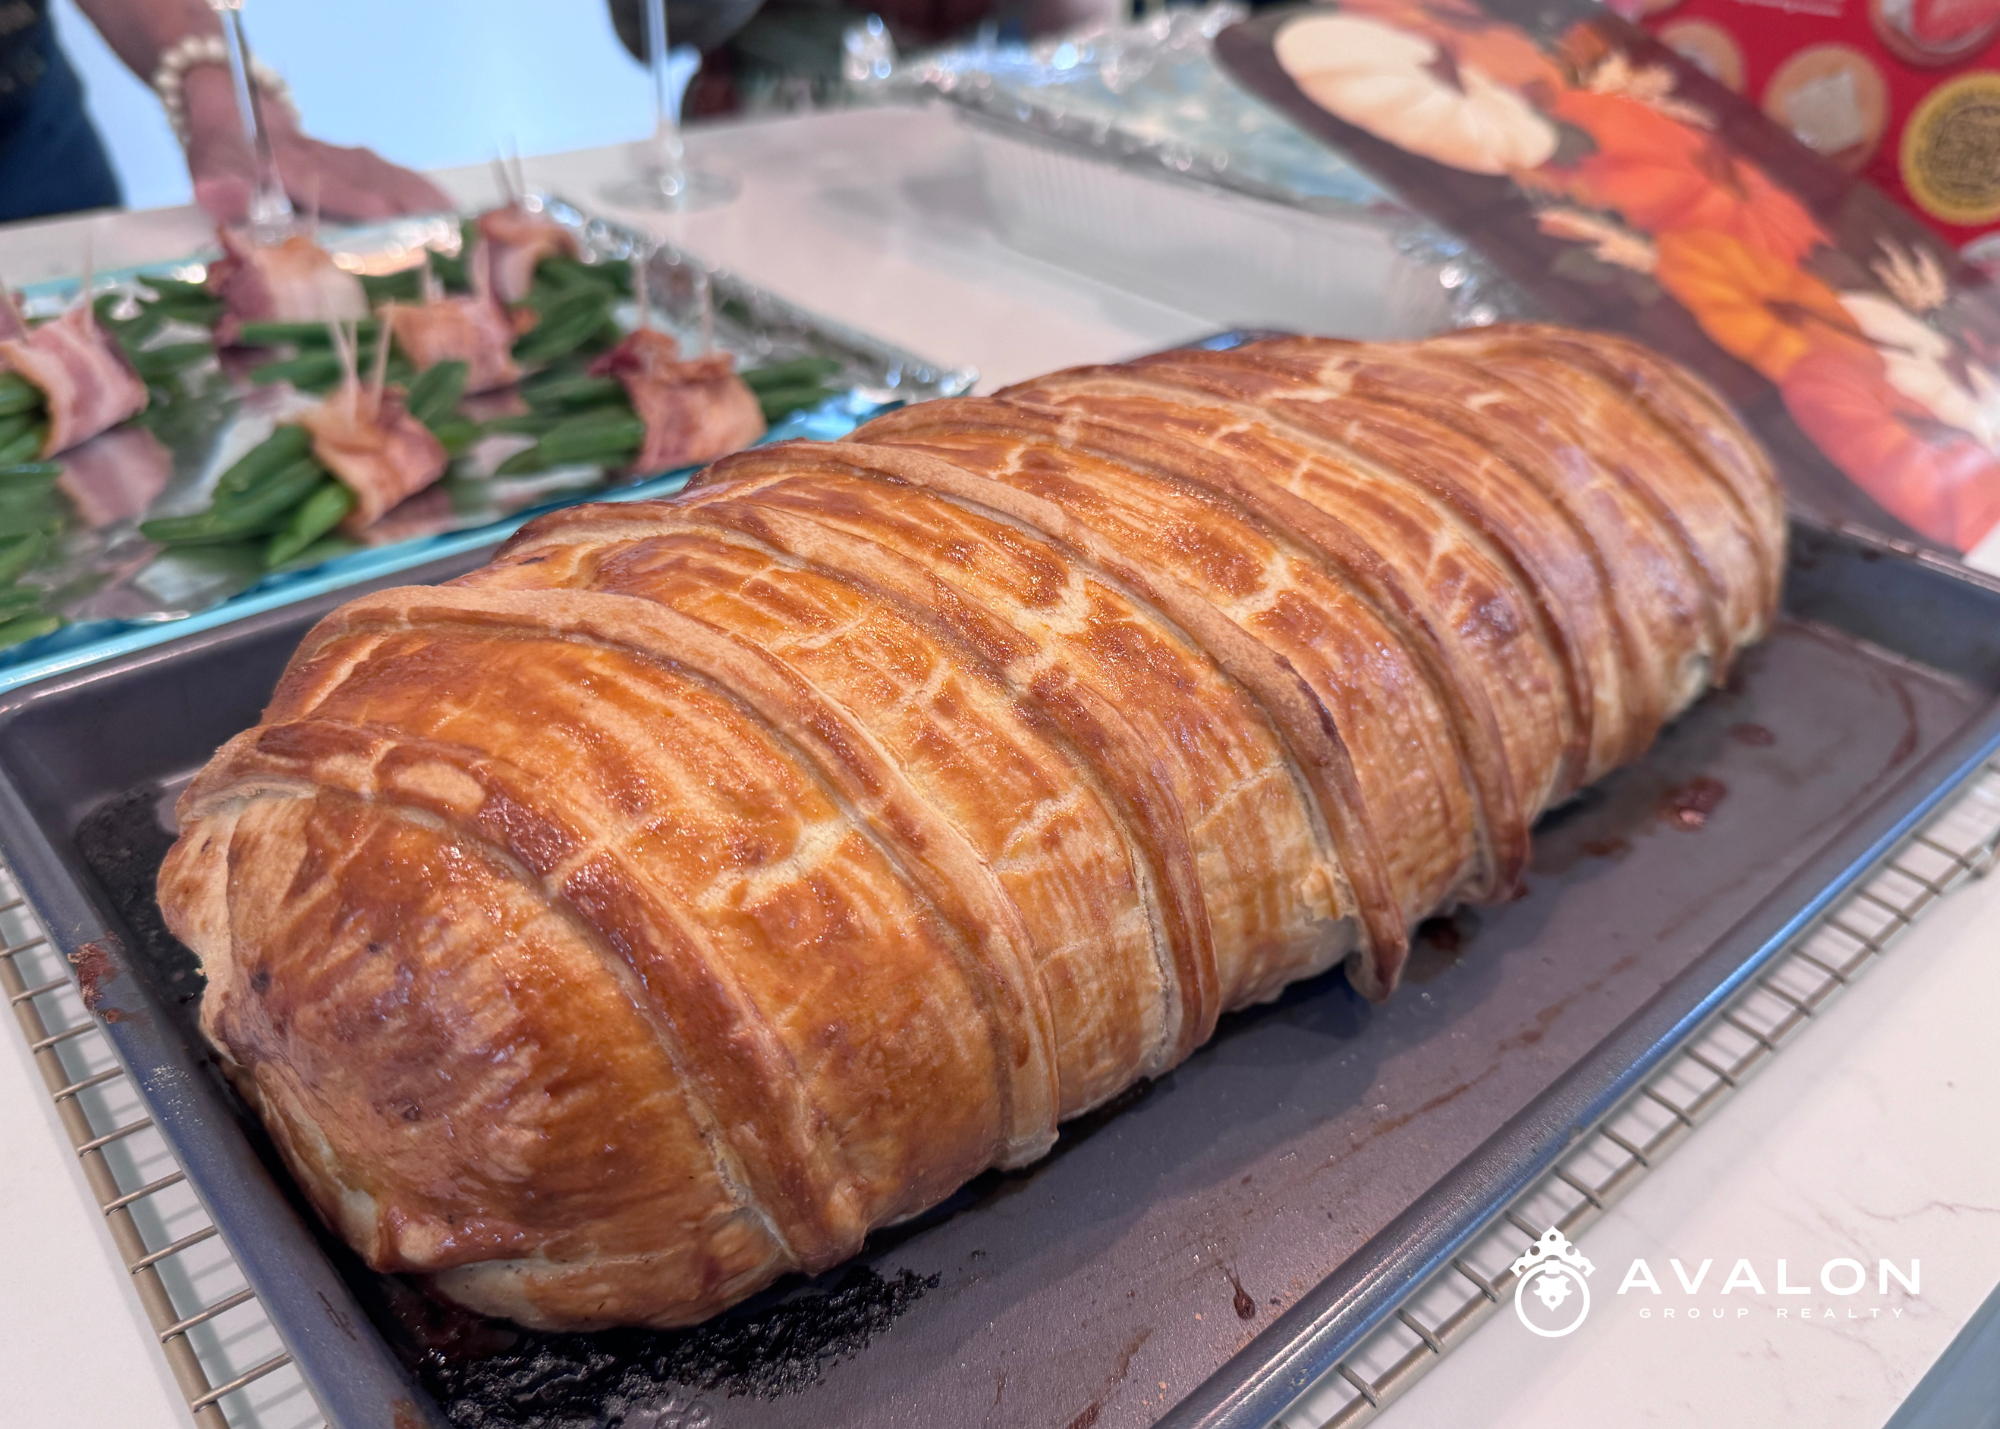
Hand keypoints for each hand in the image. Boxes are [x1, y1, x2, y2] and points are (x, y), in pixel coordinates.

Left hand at [181, 66, 449, 223]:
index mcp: (290, 164)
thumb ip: (220, 183)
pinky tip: (451, 212)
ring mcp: (348, 160)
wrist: (238, 111)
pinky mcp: (363, 165)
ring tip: (456, 229)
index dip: (354, 198)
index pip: (325, 182)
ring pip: (390, 178)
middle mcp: (327, 160)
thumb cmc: (227, 151)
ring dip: (424, 203)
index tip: (383, 213)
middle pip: (372, 182)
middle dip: (406, 208)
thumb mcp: (211, 166)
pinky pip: (398, 177)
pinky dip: (426, 194)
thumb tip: (222, 195)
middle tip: (439, 236)